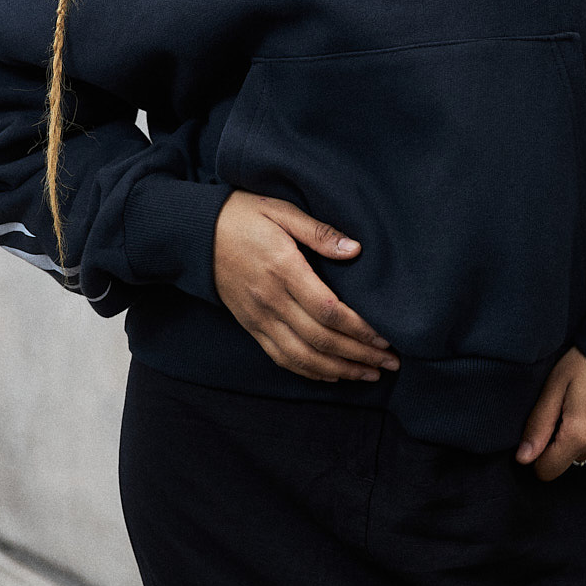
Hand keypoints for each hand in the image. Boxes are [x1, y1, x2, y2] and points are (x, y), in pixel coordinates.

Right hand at [213, 190, 399, 382]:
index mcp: (284, 269)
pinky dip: (310, 372)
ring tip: (369, 374)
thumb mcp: (282, 210)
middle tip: (390, 362)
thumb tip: (355, 249)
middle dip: (359, 355)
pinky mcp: (251, 326)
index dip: (360, 329)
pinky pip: (282, 358)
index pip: (328, 311)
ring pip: (303, 357)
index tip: (386, 337)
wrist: (195, 235)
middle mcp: (272, 300)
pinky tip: (332, 375)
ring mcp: (259, 317)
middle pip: (321, 340)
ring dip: (339, 370)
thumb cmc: (243, 216)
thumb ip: (319, 231)